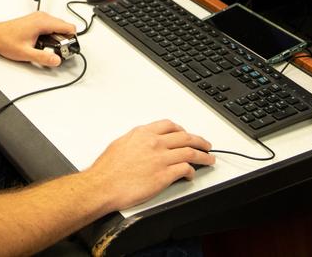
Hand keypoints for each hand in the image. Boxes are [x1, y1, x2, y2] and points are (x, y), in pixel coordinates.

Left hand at [0, 12, 77, 66]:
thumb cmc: (6, 40)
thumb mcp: (26, 53)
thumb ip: (43, 58)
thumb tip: (56, 60)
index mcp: (42, 22)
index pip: (68, 27)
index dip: (71, 40)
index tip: (67, 49)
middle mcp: (42, 17)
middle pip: (64, 27)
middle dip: (64, 40)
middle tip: (57, 51)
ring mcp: (39, 17)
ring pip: (58, 26)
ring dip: (57, 38)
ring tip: (47, 49)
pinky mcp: (36, 20)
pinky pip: (50, 26)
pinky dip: (50, 35)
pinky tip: (42, 44)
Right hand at [87, 120, 213, 211]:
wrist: (103, 185)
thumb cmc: (107, 169)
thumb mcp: (120, 144)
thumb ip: (136, 141)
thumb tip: (143, 143)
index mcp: (143, 133)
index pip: (169, 126)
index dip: (182, 130)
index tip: (186, 134)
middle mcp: (154, 143)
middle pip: (185, 137)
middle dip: (199, 141)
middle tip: (206, 145)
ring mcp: (161, 159)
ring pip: (190, 152)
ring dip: (203, 156)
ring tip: (209, 159)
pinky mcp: (164, 175)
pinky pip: (185, 169)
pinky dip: (192, 171)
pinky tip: (192, 174)